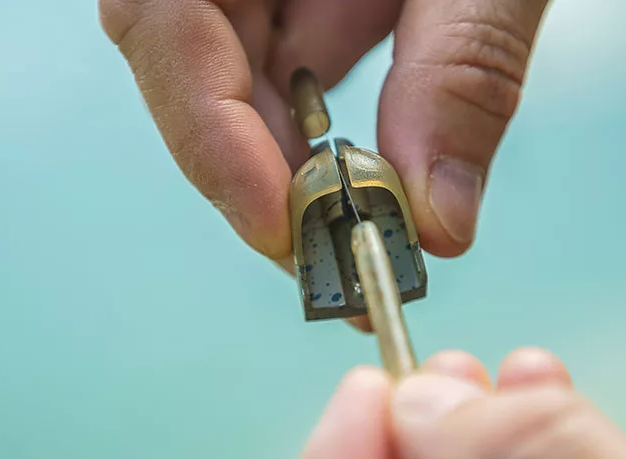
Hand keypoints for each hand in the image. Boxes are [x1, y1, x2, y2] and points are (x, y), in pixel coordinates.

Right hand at [99, 0, 548, 263]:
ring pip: (237, 81)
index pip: (160, 20)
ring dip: (297, 166)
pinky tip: (373, 165)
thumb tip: (443, 221)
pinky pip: (287, 61)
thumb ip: (465, 73)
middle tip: (333, 268)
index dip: (205, 134)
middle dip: (261, 178)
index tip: (276, 229)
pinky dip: (326, 130)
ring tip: (363, 232)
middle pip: (192, 71)